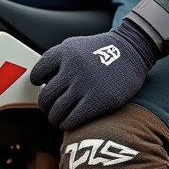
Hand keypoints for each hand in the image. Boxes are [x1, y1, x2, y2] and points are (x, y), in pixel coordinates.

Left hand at [29, 19, 158, 130]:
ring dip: (54, 117)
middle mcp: (71, 69)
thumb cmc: (102, 49)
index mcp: (63, 53)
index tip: (40, 87)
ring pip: (57, 110)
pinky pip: (73, 118)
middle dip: (45, 105)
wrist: (131, 50)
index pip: (38, 73)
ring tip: (57, 118)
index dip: (37, 82)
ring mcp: (83, 86)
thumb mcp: (75, 45)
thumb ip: (58, 59)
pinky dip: (66, 123)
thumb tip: (44, 79)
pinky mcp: (96, 101)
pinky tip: (67, 123)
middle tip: (48, 108)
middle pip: (46, 96)